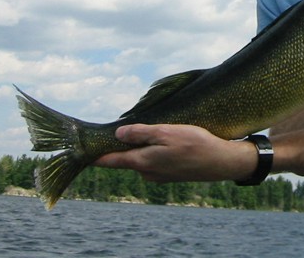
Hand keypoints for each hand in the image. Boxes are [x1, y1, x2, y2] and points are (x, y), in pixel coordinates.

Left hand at [93, 123, 257, 182]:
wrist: (221, 162)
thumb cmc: (194, 144)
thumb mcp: (165, 132)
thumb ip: (140, 133)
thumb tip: (118, 133)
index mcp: (142, 162)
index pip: (110, 160)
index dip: (95, 154)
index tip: (82, 150)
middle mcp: (147, 172)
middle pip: (125, 158)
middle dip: (122, 145)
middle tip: (122, 128)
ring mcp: (159, 175)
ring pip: (142, 158)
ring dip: (142, 146)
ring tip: (154, 130)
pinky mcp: (170, 174)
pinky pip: (155, 161)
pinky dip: (155, 151)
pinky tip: (168, 141)